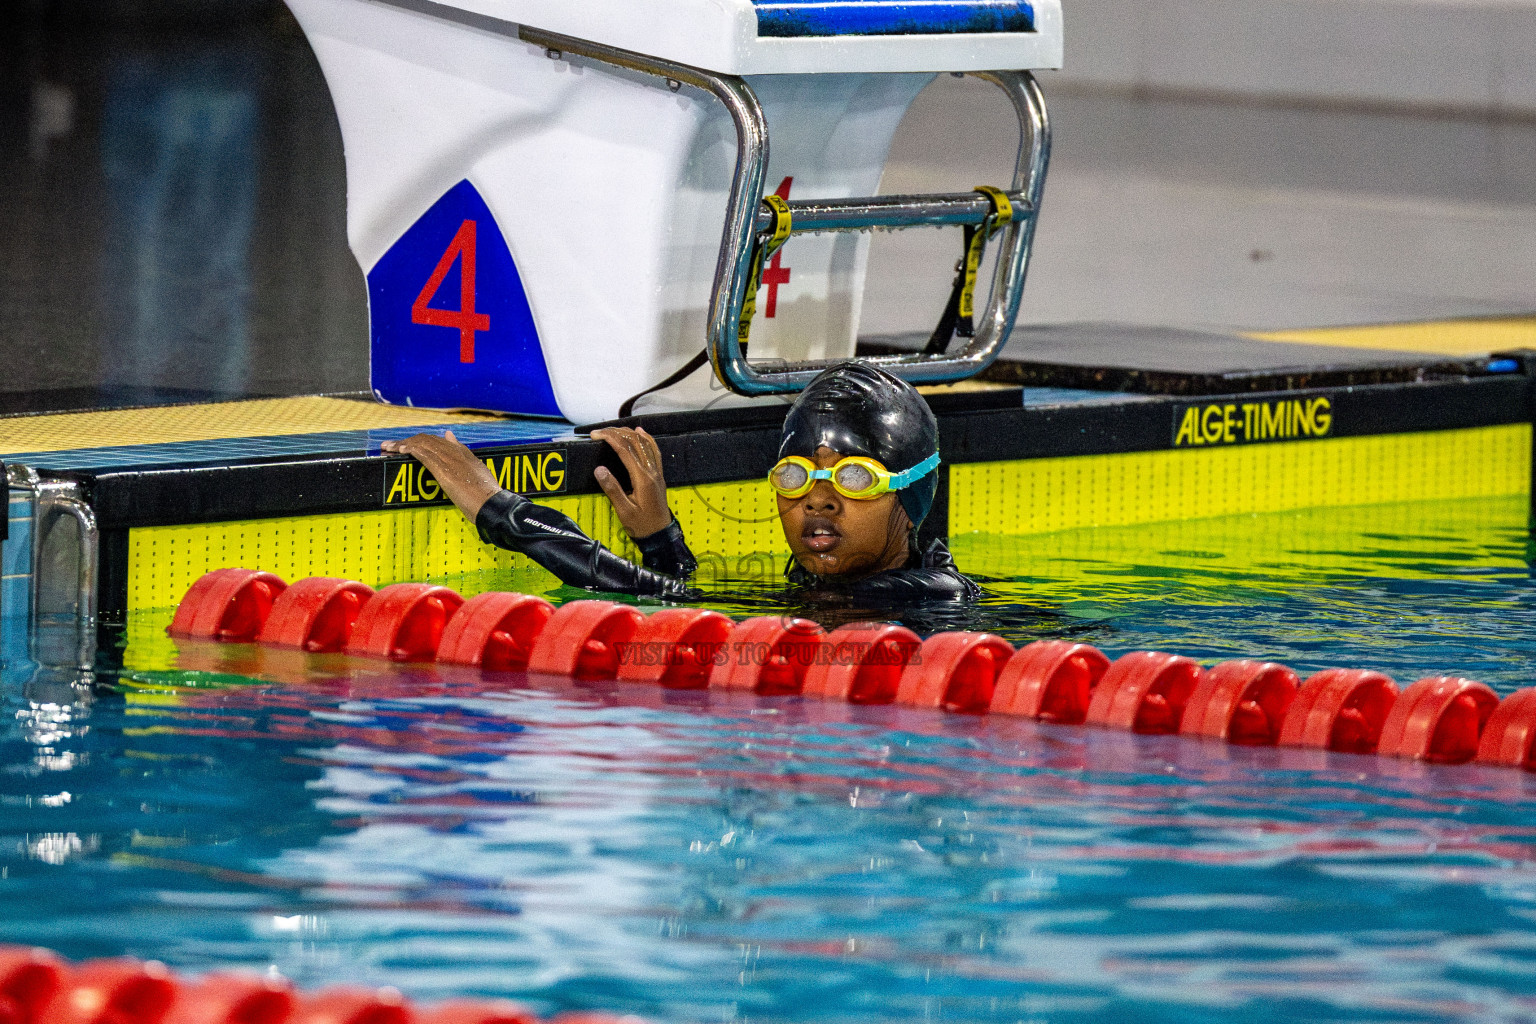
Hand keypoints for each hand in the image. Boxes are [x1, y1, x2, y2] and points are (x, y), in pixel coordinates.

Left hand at [379, 430, 500, 519]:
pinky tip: (398, 451)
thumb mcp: (479, 474)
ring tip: (387, 447)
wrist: (492, 504)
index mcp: (464, 454)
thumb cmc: (487, 495)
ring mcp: (449, 459)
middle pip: (426, 440)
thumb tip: (455, 445)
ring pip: (421, 444)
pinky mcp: (442, 469)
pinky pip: (421, 453)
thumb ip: (467, 460)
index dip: (422, 441)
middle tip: (391, 446)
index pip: (440, 441)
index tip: (408, 444)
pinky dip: (408, 449)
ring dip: (401, 444)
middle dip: (407, 441)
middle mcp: (455, 452)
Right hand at [590, 426, 673, 539]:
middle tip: (599, 432)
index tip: (595, 435)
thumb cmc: (642, 525)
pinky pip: (654, 450)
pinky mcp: (659, 475)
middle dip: (617, 433)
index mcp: (642, 478)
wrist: (661, 535)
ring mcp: (657, 472)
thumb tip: (599, 469)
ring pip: (645, 443)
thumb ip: (613, 489)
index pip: (625, 450)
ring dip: (630, 433)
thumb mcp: (624, 511)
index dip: (610, 438)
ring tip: (614, 429)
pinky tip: (640, 432)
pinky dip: (646, 438)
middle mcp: (651, 471)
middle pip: (635, 442)